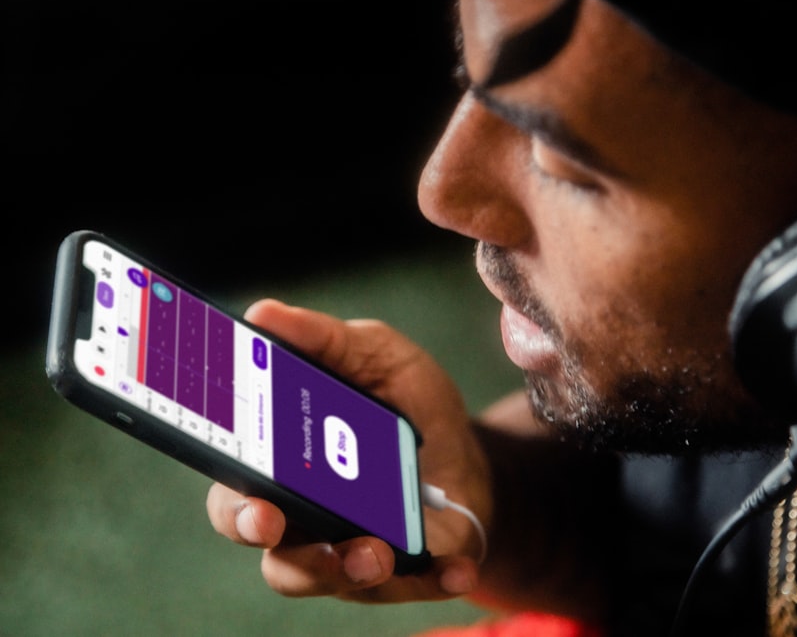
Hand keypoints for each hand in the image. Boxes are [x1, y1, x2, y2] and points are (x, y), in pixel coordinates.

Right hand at [206, 299, 491, 602]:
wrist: (466, 449)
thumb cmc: (404, 403)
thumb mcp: (375, 355)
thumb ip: (324, 340)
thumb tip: (263, 314)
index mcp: (284, 468)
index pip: (235, 488)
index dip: (227, 490)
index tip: (231, 475)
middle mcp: (305, 519)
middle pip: (264, 542)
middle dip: (259, 534)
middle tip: (270, 519)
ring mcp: (352, 550)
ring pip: (323, 577)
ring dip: (342, 567)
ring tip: (373, 551)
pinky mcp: (409, 571)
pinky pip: (414, 587)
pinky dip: (435, 579)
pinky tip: (456, 569)